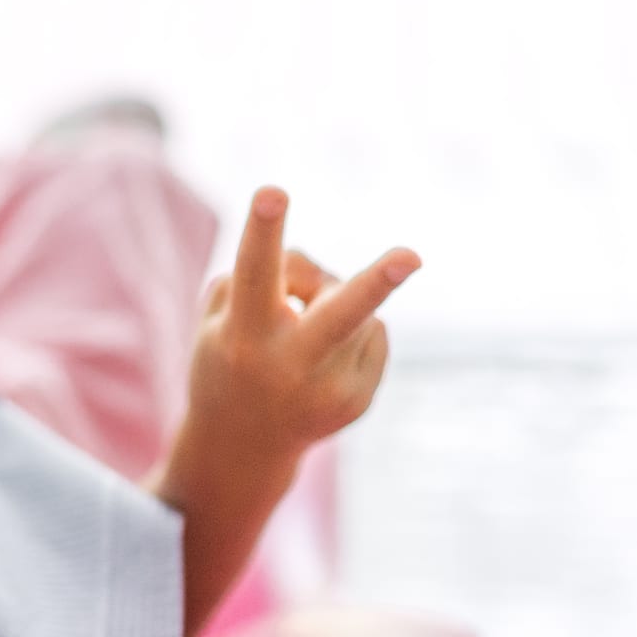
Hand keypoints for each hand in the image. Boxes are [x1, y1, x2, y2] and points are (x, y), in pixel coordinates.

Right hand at [190, 186, 419, 454]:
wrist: (241, 446)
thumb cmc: (230, 357)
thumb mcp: (223, 315)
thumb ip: (268, 274)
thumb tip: (334, 277)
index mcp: (241, 335)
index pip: (254, 273)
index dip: (264, 230)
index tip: (273, 190)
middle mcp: (286, 364)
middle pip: (338, 315)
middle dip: (376, 283)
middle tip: (413, 256)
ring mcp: (327, 389)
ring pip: (355, 305)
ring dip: (333, 303)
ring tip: (299, 343)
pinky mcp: (357, 402)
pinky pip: (373, 334)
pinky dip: (353, 337)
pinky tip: (321, 368)